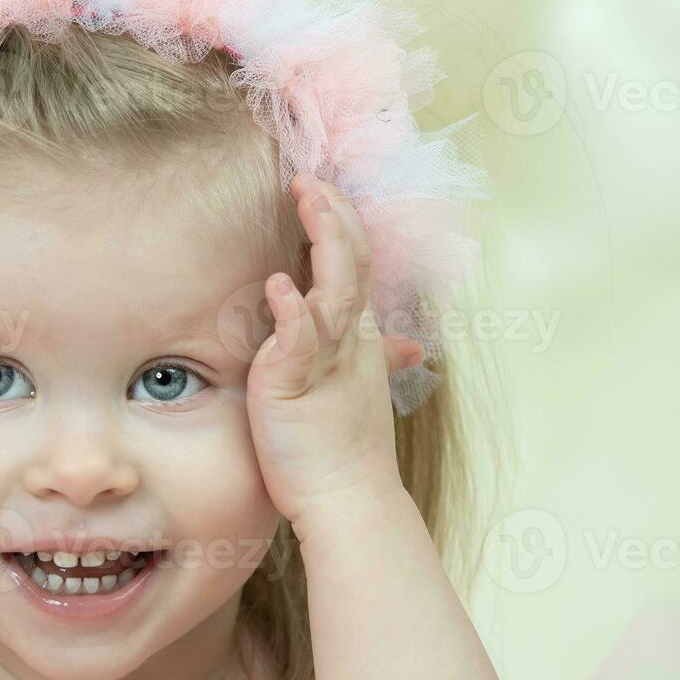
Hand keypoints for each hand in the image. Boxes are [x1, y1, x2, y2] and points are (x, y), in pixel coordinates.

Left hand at [245, 173, 422, 531]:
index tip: (323, 188)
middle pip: (351, 264)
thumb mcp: (358, 392)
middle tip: (312, 178)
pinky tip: (279, 286)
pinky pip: (298, 342)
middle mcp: (349, 341)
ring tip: (308, 201)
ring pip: (334, 290)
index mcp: (358, 338)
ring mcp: (327, 361)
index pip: (355, 266)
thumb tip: (400, 345)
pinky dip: (292, 313)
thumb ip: (371, 358)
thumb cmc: (343, 451)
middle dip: (334, 216)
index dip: (342, 225)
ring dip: (324, 243)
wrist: (348, 501)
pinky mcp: (295, 385)